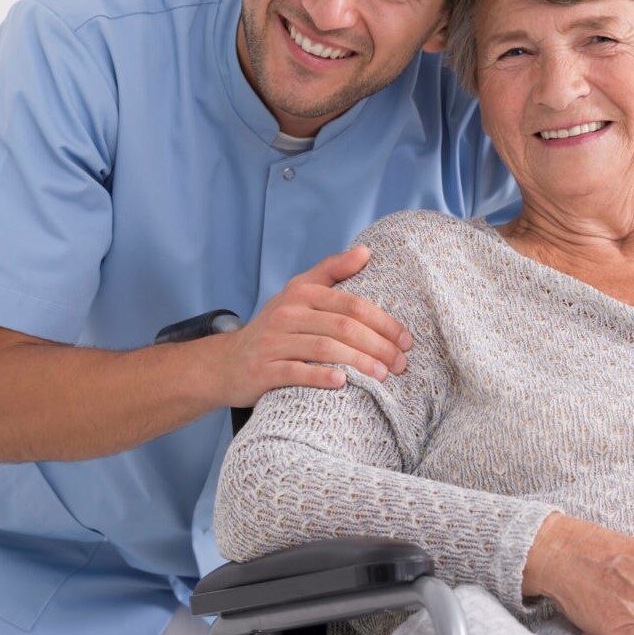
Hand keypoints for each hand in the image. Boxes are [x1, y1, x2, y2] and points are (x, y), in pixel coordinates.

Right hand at [199, 245, 411, 406]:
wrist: (227, 363)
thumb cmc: (276, 328)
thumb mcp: (298, 293)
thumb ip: (331, 271)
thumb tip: (366, 252)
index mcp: (301, 293)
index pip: (352, 304)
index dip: (384, 322)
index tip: (406, 339)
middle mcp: (287, 313)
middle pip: (343, 326)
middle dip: (378, 345)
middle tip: (401, 363)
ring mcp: (273, 341)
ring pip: (324, 348)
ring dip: (359, 362)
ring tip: (383, 375)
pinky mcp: (263, 369)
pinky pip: (295, 371)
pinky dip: (320, 376)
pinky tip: (343, 383)